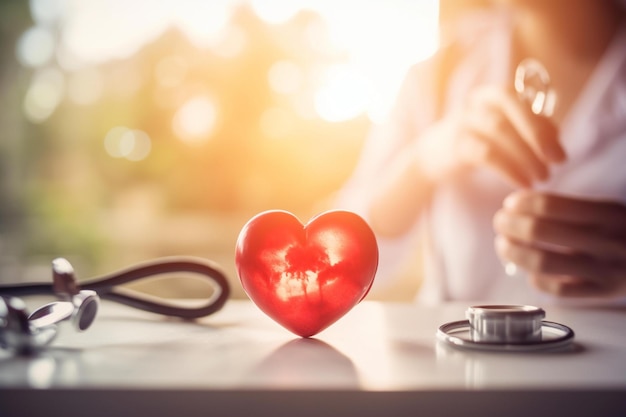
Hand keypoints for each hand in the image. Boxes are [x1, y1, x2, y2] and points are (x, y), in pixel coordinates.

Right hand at [416, 85, 564, 185]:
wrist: (431, 156)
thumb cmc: (475, 140)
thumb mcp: (499, 127)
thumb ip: (526, 127)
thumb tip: (556, 136)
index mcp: (492, 94)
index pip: (523, 100)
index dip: (545, 124)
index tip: (561, 153)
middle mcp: (477, 102)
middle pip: (510, 107)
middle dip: (538, 133)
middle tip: (560, 161)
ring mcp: (463, 121)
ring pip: (499, 129)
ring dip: (527, 155)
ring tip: (543, 178)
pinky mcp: (455, 145)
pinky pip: (485, 153)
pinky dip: (509, 169)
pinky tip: (523, 183)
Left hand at [494, 191, 625, 297]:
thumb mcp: (611, 211)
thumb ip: (573, 209)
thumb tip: (522, 207)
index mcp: (610, 214)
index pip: (551, 205)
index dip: (523, 203)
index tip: (510, 203)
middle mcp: (608, 241)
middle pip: (540, 231)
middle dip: (510, 224)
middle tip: (500, 222)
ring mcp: (606, 270)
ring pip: (543, 263)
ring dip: (514, 252)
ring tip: (504, 245)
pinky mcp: (604, 293)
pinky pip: (559, 290)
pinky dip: (537, 280)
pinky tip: (530, 272)